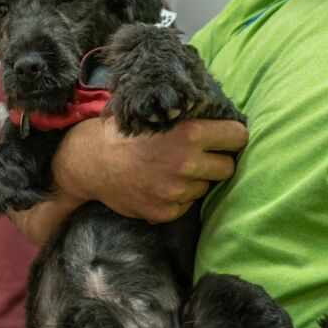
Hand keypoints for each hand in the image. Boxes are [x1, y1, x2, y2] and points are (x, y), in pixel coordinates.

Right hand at [54, 117, 247, 222]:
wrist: (89, 162)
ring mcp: (176, 191)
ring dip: (193, 181)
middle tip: (197, 158)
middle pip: (227, 167)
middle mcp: (187, 164)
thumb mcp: (156, 115)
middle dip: (215, 162)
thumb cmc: (124, 134)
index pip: (237, 136)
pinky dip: (176, 198)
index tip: (224, 139)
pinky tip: (157, 186)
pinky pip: (186, 205)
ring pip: (204, 187)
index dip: (231, 137)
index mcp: (190, 134)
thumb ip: (188, 119)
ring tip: (168, 171)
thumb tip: (220, 117)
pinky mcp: (166, 211)